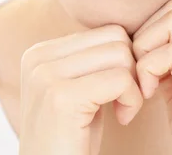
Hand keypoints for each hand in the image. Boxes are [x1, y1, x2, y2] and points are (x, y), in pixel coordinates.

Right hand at [18, 24, 142, 154]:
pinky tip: (122, 119)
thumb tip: (126, 34)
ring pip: (121, 54)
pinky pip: (121, 79)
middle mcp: (38, 57)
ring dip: (133, 86)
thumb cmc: (71, 140)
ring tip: (122, 111)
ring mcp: (46, 75)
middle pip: (115, 38)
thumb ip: (91, 61)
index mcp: (39, 52)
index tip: (117, 93)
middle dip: (131, 70)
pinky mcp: (61, 96)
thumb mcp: (77, 91)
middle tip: (124, 102)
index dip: (123, 61)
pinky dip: (132, 100)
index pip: (105, 31)